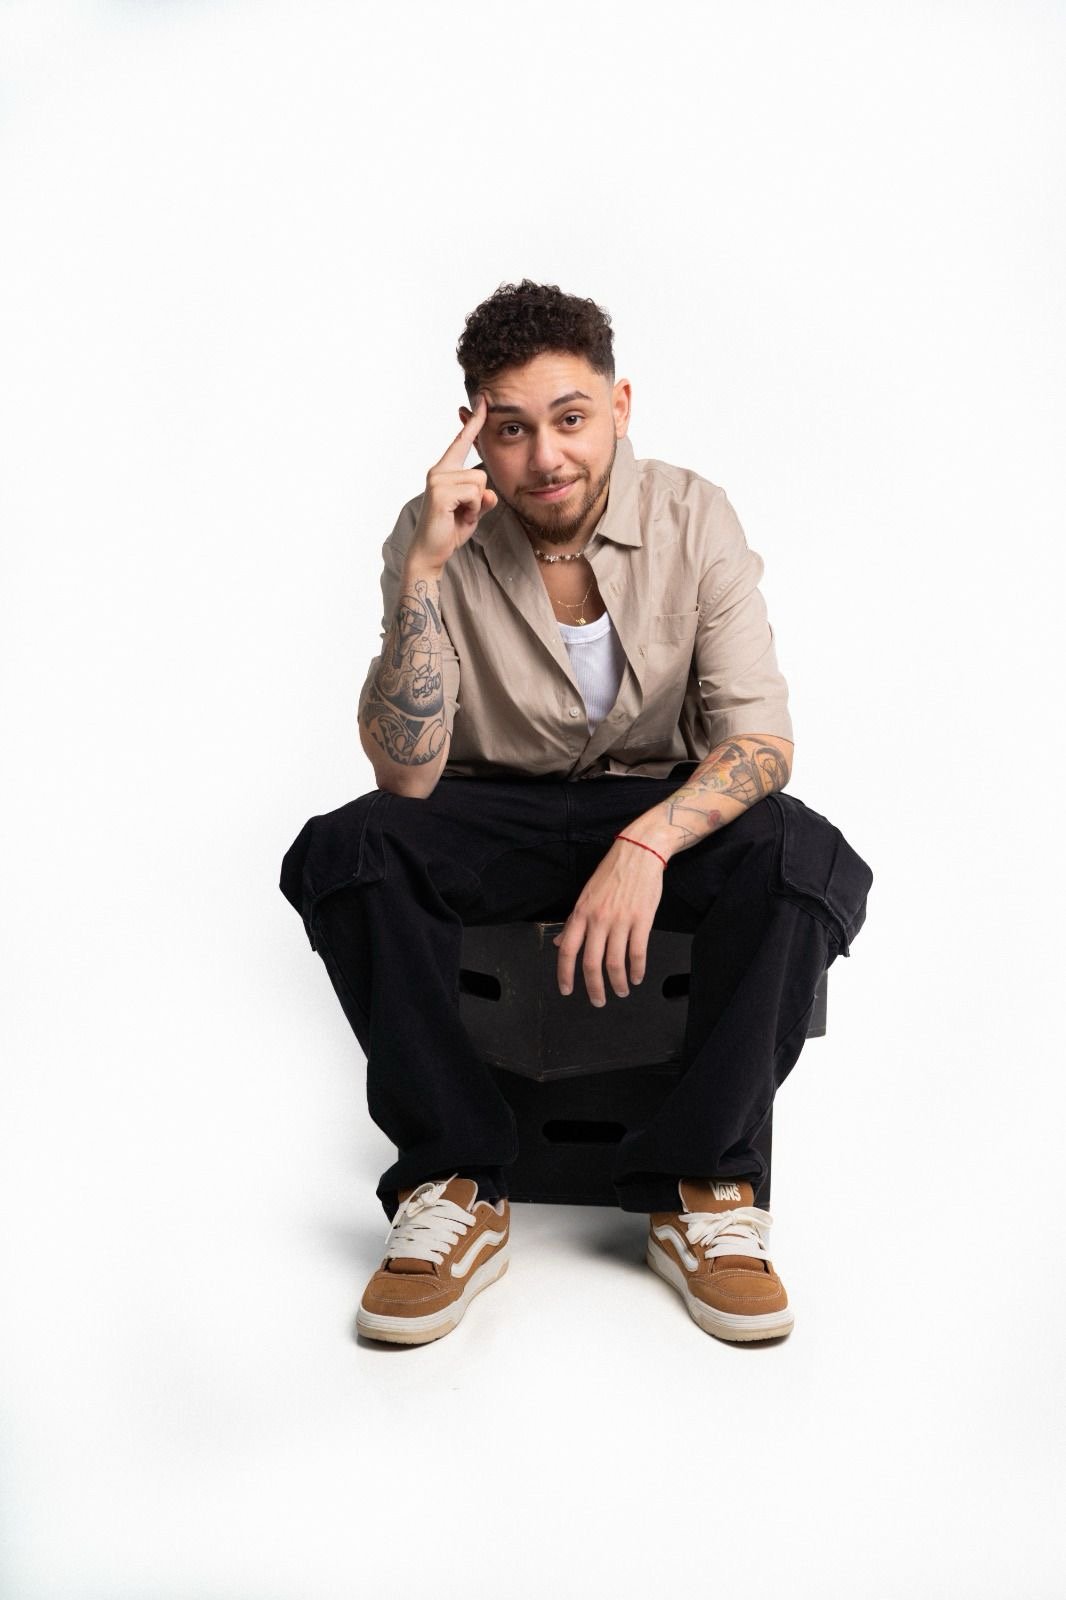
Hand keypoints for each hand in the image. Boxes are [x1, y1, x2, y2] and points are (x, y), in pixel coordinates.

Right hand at [408, 393, 497, 571]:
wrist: (430, 553)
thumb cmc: (449, 530)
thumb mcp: (473, 511)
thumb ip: (483, 498)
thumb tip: (489, 494)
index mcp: (445, 470)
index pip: (462, 442)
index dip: (474, 423)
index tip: (483, 400)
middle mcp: (438, 471)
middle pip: (480, 473)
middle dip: (479, 498)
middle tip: (463, 513)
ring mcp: (437, 480)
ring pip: (479, 484)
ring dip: (476, 505)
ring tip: (459, 516)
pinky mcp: (440, 492)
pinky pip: (474, 494)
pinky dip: (472, 510)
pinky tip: (457, 517)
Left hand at [552, 840, 664, 1005]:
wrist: (639, 853)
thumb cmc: (612, 873)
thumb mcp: (586, 895)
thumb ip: (573, 923)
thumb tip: (559, 944)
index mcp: (581, 913)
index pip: (567, 950)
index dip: (564, 974)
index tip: (566, 990)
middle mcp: (598, 919)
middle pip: (591, 963)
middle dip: (593, 988)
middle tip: (598, 1001)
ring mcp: (621, 920)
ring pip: (615, 962)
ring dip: (618, 983)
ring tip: (621, 991)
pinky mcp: (642, 920)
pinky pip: (637, 952)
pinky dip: (637, 970)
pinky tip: (637, 977)